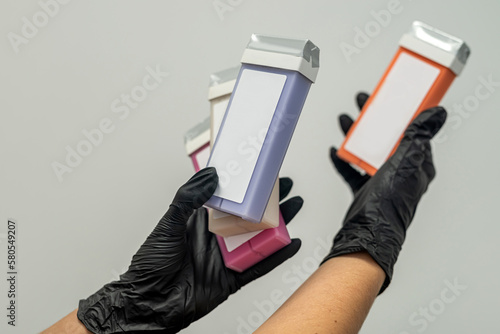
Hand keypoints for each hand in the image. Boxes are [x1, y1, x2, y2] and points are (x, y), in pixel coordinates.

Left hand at [77, 167, 302, 332]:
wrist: (149, 303)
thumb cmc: (151, 264)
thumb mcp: (169, 224)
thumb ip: (188, 199)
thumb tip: (211, 175)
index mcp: (200, 221)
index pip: (229, 200)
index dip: (245, 188)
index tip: (260, 173)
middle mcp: (217, 237)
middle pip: (249, 217)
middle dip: (268, 203)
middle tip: (287, 188)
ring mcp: (226, 257)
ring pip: (258, 238)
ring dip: (278, 224)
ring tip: (296, 207)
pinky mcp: (232, 278)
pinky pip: (259, 265)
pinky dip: (277, 256)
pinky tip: (292, 243)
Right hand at [324, 92, 446, 292]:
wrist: (369, 230)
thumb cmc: (391, 202)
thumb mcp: (406, 161)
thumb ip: (418, 136)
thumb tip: (436, 113)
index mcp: (416, 162)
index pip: (410, 129)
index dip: (399, 110)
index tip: (388, 96)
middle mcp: (400, 170)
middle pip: (385, 137)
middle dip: (372, 119)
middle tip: (363, 102)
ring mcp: (382, 179)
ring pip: (367, 150)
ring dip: (356, 135)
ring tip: (345, 119)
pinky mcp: (365, 189)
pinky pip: (353, 170)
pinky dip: (344, 160)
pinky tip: (335, 151)